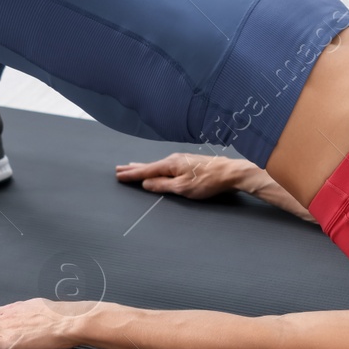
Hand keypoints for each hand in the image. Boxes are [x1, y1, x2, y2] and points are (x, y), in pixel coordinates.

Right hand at [115, 153, 245, 199]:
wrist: (230, 172)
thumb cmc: (208, 181)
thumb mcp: (182, 188)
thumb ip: (162, 185)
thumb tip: (147, 183)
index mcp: (170, 165)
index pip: (145, 171)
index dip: (131, 174)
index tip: (118, 175)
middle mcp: (173, 160)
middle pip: (149, 166)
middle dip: (134, 168)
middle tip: (119, 169)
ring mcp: (182, 160)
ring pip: (158, 165)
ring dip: (144, 167)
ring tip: (133, 167)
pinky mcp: (189, 164)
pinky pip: (166, 165)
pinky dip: (156, 167)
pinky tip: (157, 168)